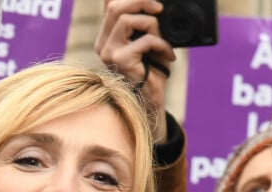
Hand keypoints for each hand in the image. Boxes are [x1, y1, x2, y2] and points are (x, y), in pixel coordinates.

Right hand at [95, 0, 174, 142]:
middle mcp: (103, 45)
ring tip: (163, 41)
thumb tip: (152, 4)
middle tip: (159, 9)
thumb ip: (143, 24)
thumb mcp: (147, 42)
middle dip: (140, 1)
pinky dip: (161, 44)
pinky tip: (168, 55)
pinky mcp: (121, 60)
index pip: (109, 6)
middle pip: (114, 7)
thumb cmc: (152, 73)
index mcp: (106, 38)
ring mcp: (109, 53)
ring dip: (152, 25)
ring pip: (127, 19)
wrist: (152, 102)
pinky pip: (145, 40)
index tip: (151, 2)